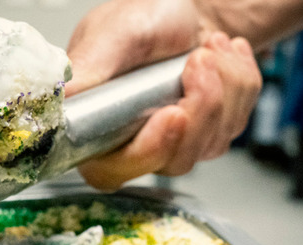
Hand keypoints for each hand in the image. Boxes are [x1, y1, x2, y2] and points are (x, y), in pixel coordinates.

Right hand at [66, 0, 261, 190]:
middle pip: (172, 160)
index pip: (112, 170)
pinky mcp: (209, 136)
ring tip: (208, 49)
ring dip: (222, 88)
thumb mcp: (112, 33)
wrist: (188, 8)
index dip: (148, 149)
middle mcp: (132, 145)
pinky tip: (222, 59)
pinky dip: (239, 85)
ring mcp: (175, 144)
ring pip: (210, 144)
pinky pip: (235, 124)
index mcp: (94, 128)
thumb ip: (88, 70)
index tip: (173, 113)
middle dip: (199, 108)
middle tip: (199, 60)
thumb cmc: (145, 17)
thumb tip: (64, 102)